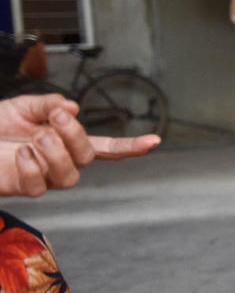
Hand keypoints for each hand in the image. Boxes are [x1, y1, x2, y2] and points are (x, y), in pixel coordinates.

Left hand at [0, 94, 160, 196]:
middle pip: (87, 156)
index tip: (153, 141)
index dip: (129, 146)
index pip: (105, 146)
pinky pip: (38, 186)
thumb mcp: (22, 106)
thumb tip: (73, 108)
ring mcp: (43, 176)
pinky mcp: (24, 188)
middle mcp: (60, 161)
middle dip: (75, 135)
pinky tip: (22, 153)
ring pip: (69, 176)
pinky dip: (32, 166)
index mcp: (65, 141)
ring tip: (36, 137)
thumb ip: (48, 104)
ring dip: (56, 153)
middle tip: (56, 119)